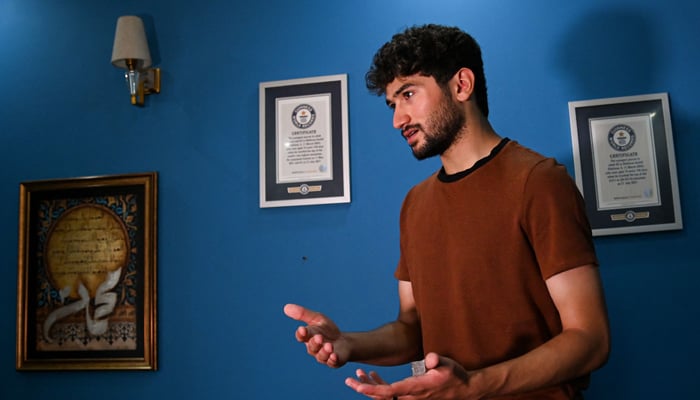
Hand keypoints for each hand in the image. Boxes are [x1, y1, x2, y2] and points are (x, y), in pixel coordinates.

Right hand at [283, 303, 349, 367]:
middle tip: (319, 337)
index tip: (302, 330)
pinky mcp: (334, 361)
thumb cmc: (327, 330)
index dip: (301, 334)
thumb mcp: (317, 318)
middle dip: (315, 342)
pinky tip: (334, 356)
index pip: (302, 336)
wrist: (344, 341)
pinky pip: (332, 362)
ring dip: (324, 351)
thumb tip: (286, 307)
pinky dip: (332, 360)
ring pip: (321, 356)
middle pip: (312, 347)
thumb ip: (303, 314)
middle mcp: (314, 348)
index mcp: (308, 337)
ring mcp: (324, 356)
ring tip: (329, 346)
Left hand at [345, 353, 477, 399]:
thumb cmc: (455, 376)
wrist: (464, 390)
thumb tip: (430, 358)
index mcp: (417, 388)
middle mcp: (411, 396)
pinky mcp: (410, 395)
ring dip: (370, 386)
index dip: (373, 390)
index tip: (358, 387)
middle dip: (364, 388)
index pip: (390, 392)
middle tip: (348, 379)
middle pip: (382, 396)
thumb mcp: (448, 365)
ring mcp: (410, 397)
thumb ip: (437, 361)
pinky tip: (372, 374)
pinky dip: (380, 385)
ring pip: (384, 396)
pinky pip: (391, 394)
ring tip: (358, 373)